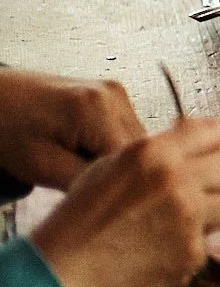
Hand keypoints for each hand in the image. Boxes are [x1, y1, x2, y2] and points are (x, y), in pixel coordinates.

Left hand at [0, 71, 148, 191]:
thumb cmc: (7, 130)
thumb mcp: (40, 166)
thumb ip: (86, 180)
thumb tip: (122, 194)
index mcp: (96, 108)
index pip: (131, 160)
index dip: (115, 182)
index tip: (93, 194)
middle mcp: (115, 94)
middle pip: (138, 151)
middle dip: (116, 171)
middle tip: (80, 179)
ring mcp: (118, 92)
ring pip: (137, 144)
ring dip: (115, 160)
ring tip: (78, 162)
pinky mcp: (116, 95)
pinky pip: (128, 132)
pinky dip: (111, 147)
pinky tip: (85, 150)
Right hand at [28, 118, 219, 286]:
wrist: (62, 272)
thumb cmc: (79, 219)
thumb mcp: (109, 166)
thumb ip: (155, 151)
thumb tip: (190, 142)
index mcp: (154, 152)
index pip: (213, 132)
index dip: (205, 145)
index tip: (198, 156)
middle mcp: (177, 180)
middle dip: (208, 180)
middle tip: (184, 194)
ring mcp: (189, 217)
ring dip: (205, 213)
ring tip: (170, 223)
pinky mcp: (192, 253)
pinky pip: (207, 242)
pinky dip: (189, 245)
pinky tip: (159, 249)